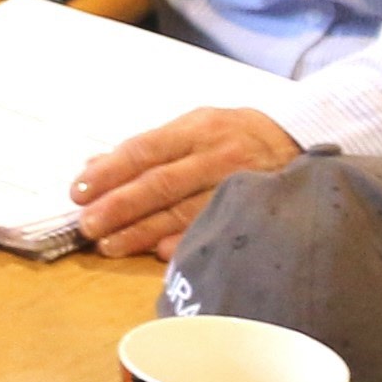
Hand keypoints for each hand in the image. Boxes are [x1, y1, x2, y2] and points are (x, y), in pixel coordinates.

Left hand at [71, 107, 304, 257]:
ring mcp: (240, 185)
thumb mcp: (194, 127)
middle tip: (87, 225)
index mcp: (198, 129)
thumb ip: (147, 148)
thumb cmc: (235, 136)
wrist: (303, 141)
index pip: (144, 150)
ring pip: (184, 212)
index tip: (78, 191)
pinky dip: (185, 243)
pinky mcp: (257, 211)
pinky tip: (158, 254)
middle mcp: (218, 155)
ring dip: (143, 231)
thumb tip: (93, 166)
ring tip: (110, 245)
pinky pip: (216, 231)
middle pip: (160, 184)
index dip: (109, 172)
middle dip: (119, 207)